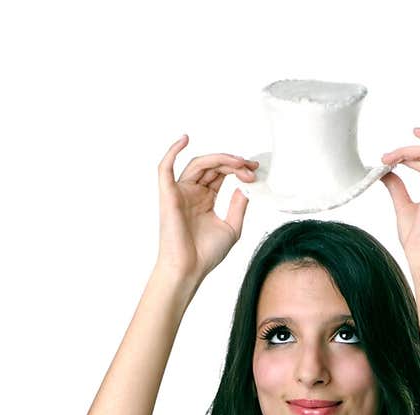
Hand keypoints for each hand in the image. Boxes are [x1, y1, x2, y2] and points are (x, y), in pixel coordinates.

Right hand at [155, 135, 258, 283]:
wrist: (189, 270)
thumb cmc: (206, 254)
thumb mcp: (232, 228)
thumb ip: (239, 205)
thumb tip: (246, 185)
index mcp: (205, 199)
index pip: (221, 173)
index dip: (238, 168)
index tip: (255, 170)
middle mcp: (192, 192)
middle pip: (212, 166)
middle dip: (233, 163)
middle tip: (251, 166)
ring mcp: (180, 192)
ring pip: (198, 164)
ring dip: (220, 159)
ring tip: (238, 162)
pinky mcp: (168, 195)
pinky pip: (165, 167)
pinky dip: (172, 151)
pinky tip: (185, 139)